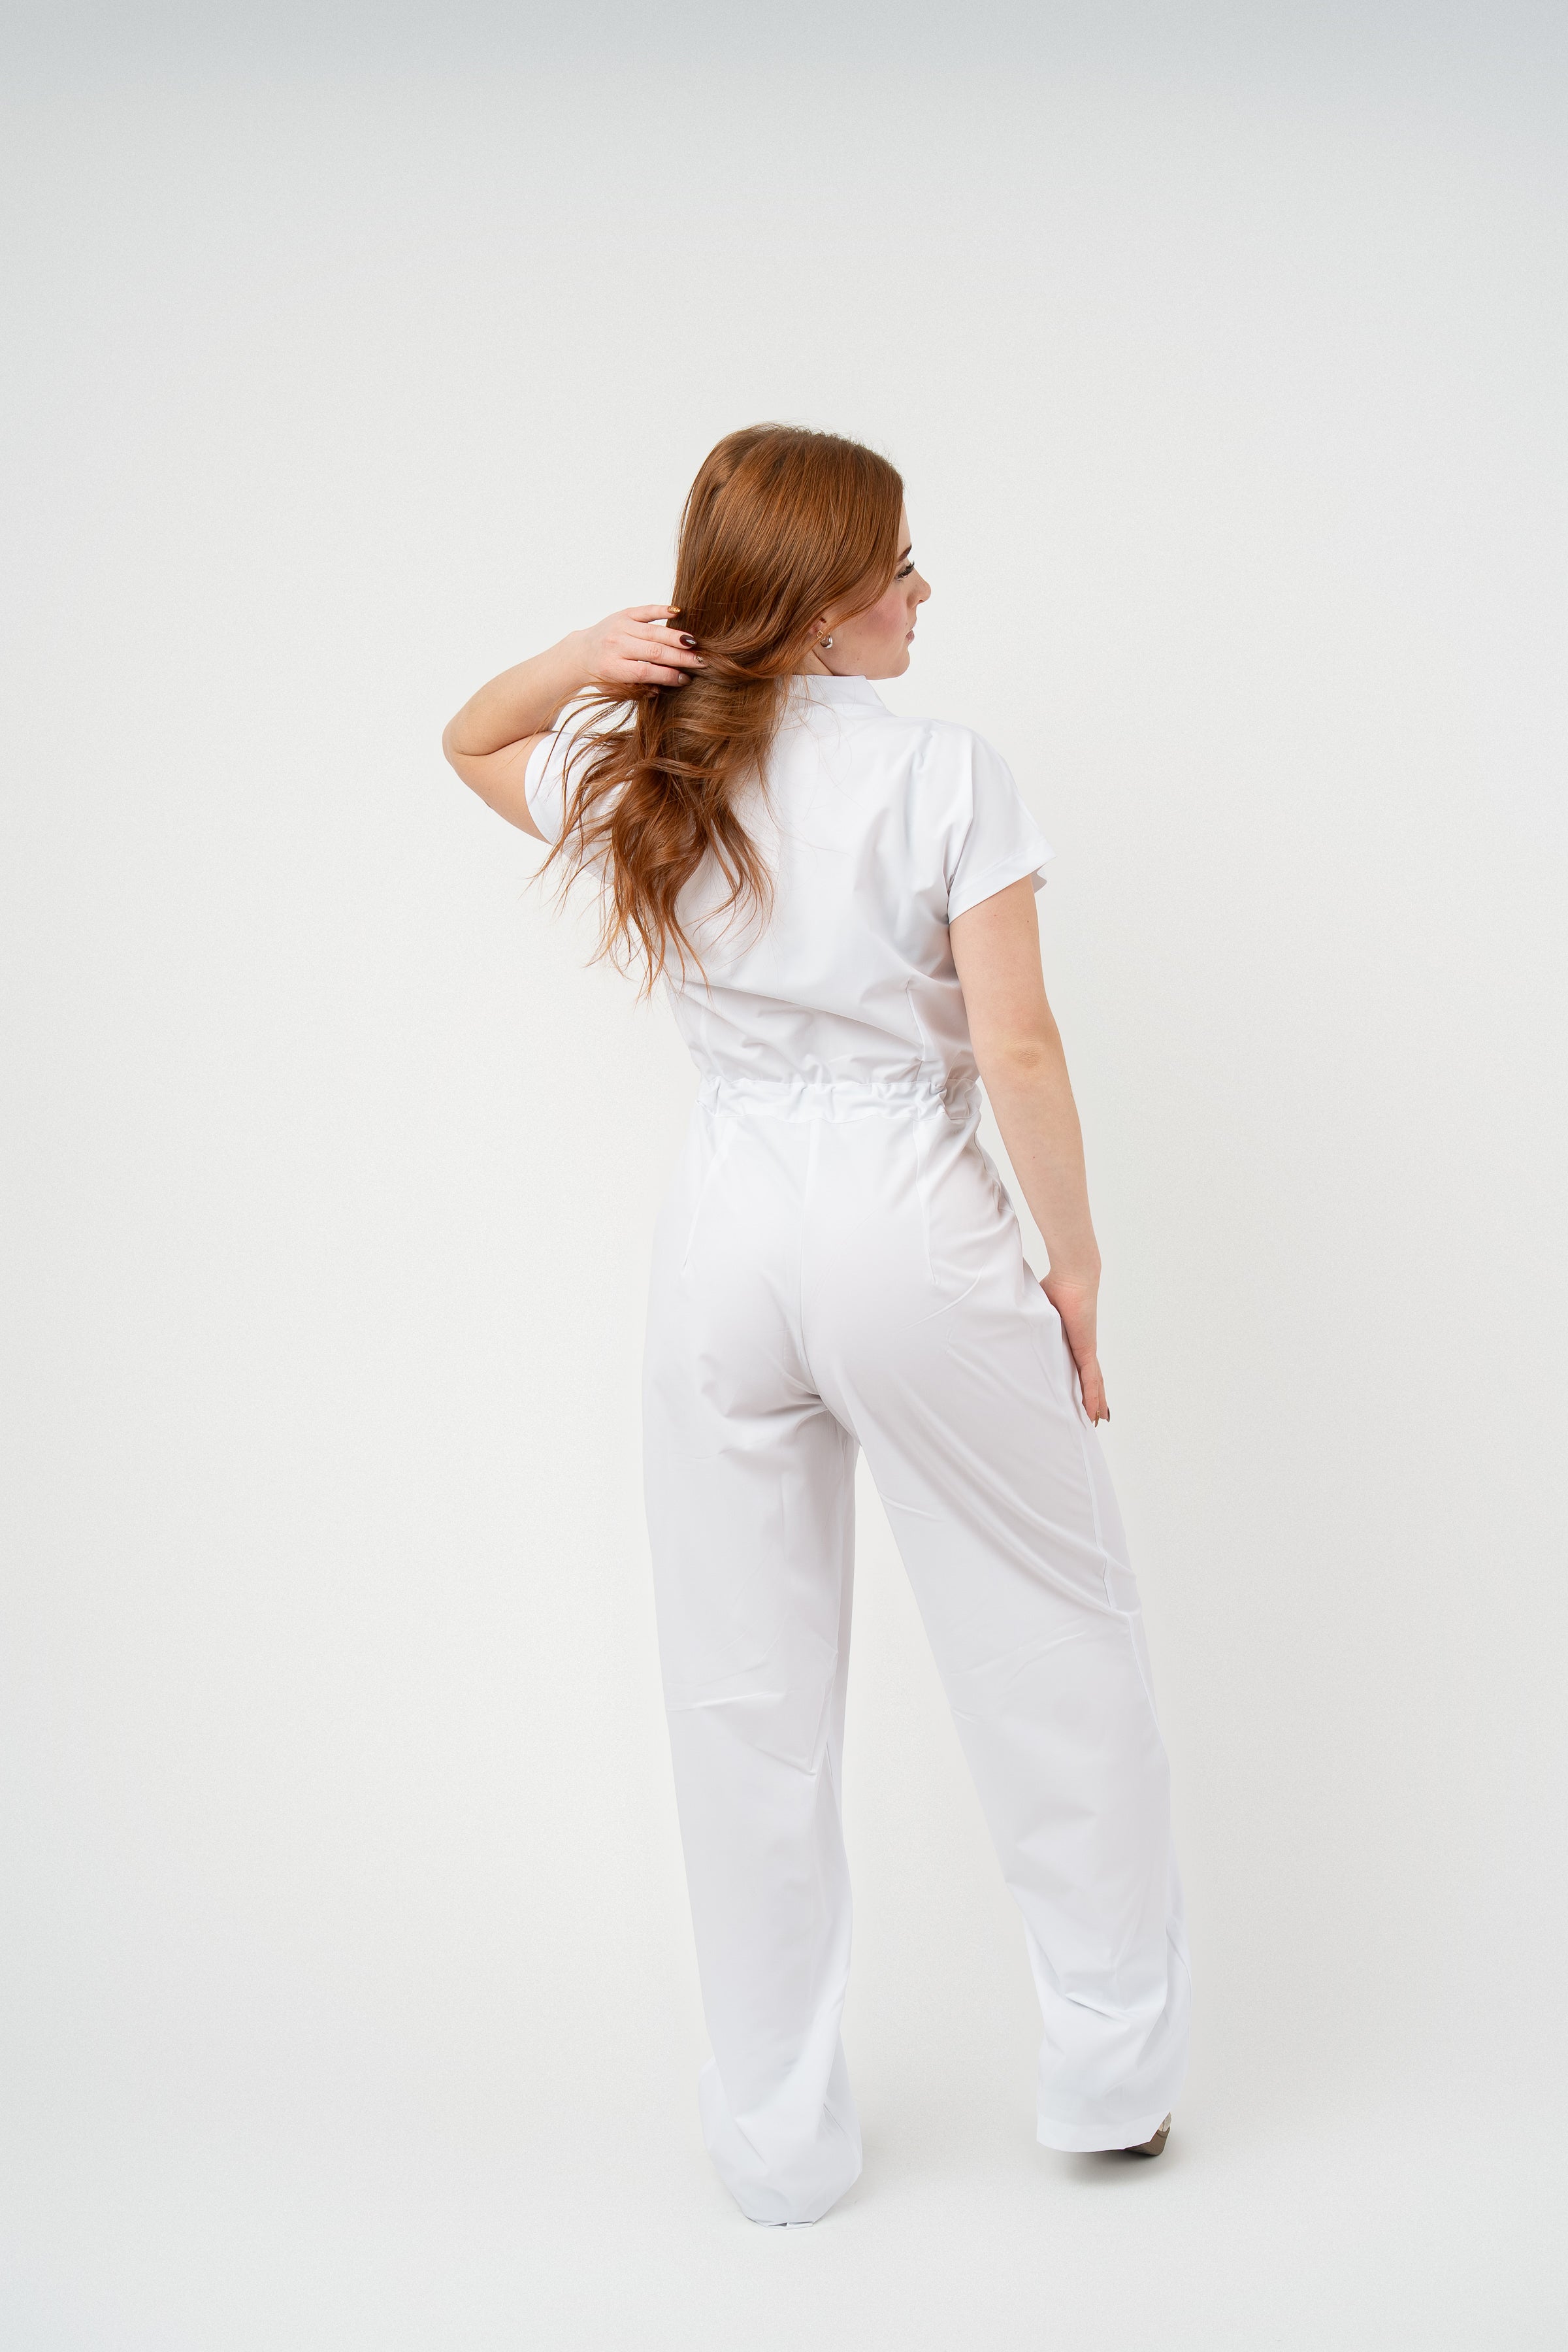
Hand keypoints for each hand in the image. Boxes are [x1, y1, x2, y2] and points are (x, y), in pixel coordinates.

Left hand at [575, 605, 703, 691]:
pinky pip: (646, 610)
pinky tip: (680, 613)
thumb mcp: (617, 689)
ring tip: (695, 644)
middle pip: (654, 652)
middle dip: (681, 658)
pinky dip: (663, 610)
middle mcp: (616, 646)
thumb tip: (665, 686)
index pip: (646, 672)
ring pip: (654, 632)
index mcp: (613, 668)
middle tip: (701, 662)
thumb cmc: (603, 675)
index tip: (687, 679)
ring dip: (677, 638)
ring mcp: (619, 627)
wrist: (581, 652)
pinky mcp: (624, 614)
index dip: (669, 676)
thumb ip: (640, 689)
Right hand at [1041, 1270, 1108, 1424]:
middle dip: (1091, 1396)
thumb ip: (1028, 1319)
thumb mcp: (1037, 1310)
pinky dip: (1092, 1396)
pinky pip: (1090, 1379)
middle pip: (1088, 1377)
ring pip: (1092, 1383)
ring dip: (1094, 1402)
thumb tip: (1007, 1316)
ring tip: (1097, 1420)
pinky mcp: (1086, 1349)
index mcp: (1068, 1337)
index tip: (1076, 1392)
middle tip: (1092, 1415)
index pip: (1074, 1363)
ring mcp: (1085, 1348)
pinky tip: (1096, 1412)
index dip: (1076, 1378)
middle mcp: (1080, 1345)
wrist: (1073, 1277)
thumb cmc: (1056, 1286)